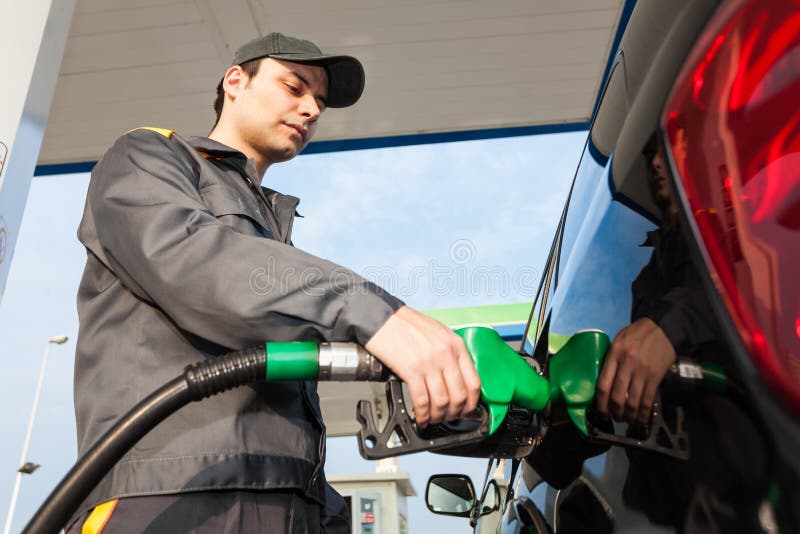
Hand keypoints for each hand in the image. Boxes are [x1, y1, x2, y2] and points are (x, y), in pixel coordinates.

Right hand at [365, 306, 481, 425]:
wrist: (381, 318)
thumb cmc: (406, 325)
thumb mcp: (438, 333)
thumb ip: (450, 353)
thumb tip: (456, 379)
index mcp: (455, 344)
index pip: (474, 382)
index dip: (471, 403)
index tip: (466, 411)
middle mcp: (446, 354)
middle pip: (459, 395)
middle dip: (454, 413)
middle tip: (448, 418)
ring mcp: (429, 362)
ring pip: (441, 401)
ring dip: (438, 416)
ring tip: (432, 419)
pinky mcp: (411, 370)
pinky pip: (422, 400)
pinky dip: (422, 414)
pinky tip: (420, 417)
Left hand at [595, 318, 675, 423]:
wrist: (663, 327)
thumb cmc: (637, 333)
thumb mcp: (618, 340)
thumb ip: (611, 359)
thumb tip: (605, 380)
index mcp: (614, 354)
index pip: (603, 384)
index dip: (600, 403)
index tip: (601, 412)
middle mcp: (626, 364)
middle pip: (617, 396)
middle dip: (614, 412)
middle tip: (615, 418)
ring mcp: (642, 371)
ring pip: (632, 401)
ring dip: (629, 415)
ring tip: (627, 420)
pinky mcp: (656, 376)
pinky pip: (648, 399)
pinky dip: (644, 413)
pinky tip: (641, 418)